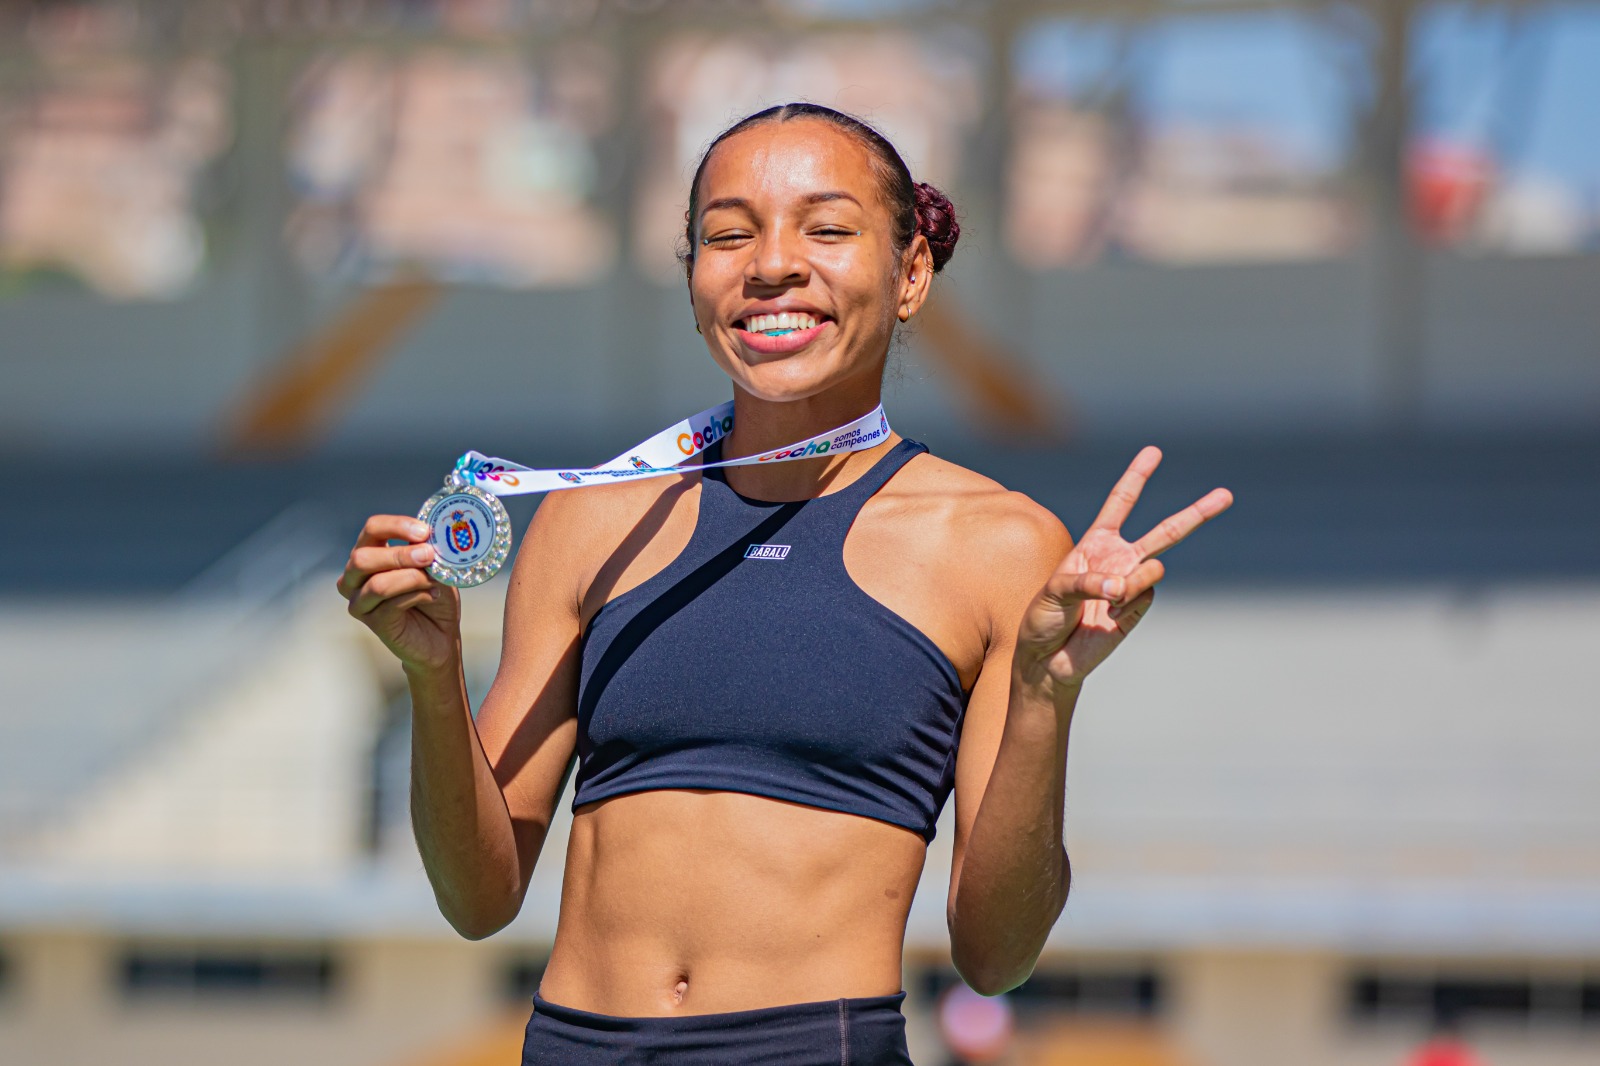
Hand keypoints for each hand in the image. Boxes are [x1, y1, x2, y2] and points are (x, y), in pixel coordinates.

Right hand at [336, 515, 461, 672]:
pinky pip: (391, 605)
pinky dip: (417, 596)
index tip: (424, 531)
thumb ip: (426, 550)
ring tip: (434, 581)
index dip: (396, 526)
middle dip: (400, 555)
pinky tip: (434, 596)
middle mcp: (354, 577)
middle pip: (363, 557)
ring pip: (377, 584)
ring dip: (412, 578)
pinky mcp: (373, 622)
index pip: (372, 529)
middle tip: (429, 555)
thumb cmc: (434, 595)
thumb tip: (430, 536)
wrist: (441, 635)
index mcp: (369, 553)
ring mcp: (360, 601)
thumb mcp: (433, 567)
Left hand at [1016, 447, 1231, 693]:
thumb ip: (1087, 582)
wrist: (1049, 658)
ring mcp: (1132, 584)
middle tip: (1227, 495)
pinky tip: (1109, 616)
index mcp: (1096, 543)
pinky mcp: (1138, 610)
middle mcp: (1119, 559)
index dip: (1136, 477)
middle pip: (1165, 531)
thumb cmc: (1043, 618)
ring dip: (1132, 581)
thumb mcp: (1054, 591)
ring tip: (1109, 598)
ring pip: (1155, 567)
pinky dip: (1126, 604)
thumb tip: (1122, 586)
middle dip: (1197, 514)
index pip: (1120, 503)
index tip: (1154, 451)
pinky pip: (1144, 596)